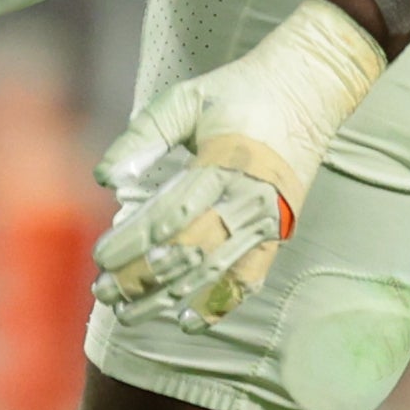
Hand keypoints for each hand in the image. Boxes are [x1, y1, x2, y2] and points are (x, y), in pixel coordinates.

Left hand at [90, 0, 388, 327]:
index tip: (100, 256)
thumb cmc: (239, 91)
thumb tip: (105, 178)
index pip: (170, 215)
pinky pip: (250, 278)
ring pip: (214, 271)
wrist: (309, 89)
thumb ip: (143, 135)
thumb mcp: (185, 99)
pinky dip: (220, 303)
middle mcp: (248, 197)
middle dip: (143, 277)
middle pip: (189, 251)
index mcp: (224, 162)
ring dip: (169, 296)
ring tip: (129, 312)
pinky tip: (187, 320)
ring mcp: (267, 219)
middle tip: (104, 291)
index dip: (133, 242)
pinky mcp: (279, 232)